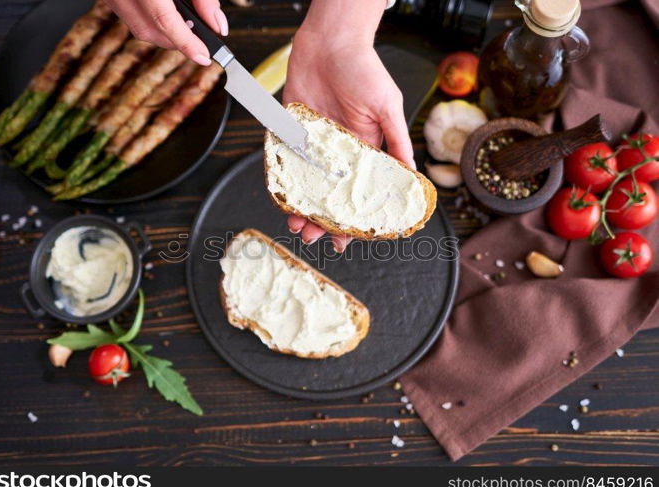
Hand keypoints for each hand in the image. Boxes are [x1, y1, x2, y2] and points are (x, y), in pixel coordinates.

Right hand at [104, 0, 227, 65]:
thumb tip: (217, 25)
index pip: (165, 20)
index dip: (187, 44)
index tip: (204, 56)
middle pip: (152, 30)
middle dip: (178, 41)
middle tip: (200, 38)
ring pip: (140, 28)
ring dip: (165, 33)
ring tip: (185, 24)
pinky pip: (130, 16)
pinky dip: (151, 20)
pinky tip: (165, 11)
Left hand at [282, 29, 413, 251]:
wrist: (330, 42)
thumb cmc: (364, 69)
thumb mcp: (387, 106)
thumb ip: (395, 139)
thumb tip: (411, 172)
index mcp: (364, 150)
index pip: (358, 192)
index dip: (354, 216)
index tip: (349, 238)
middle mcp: (337, 152)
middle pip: (328, 195)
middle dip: (322, 220)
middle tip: (316, 238)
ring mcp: (312, 145)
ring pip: (304, 186)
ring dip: (300, 207)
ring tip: (297, 225)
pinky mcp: (291, 132)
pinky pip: (284, 163)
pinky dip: (281, 182)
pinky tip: (281, 198)